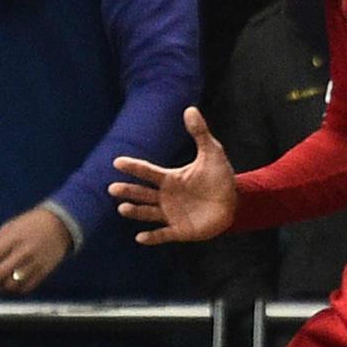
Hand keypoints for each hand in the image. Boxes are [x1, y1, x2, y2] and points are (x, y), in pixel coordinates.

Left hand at [0, 207, 71, 294]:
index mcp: (13, 239)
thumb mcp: (9, 227)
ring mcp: (35, 265)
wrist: (61, 225)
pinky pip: (25, 289)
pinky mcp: (44, 273)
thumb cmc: (30, 224)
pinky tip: (5, 288)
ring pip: (11, 286)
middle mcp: (23, 254)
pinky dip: (13, 292)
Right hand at [109, 106, 236, 244]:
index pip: (148, 171)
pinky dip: (152, 237)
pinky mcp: (180, 230)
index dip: (134, 167)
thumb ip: (200, 133)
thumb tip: (190, 108)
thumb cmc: (219, 177)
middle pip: (142, 193)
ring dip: (135, 211)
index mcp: (170, 179)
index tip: (117, 162)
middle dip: (128, 191)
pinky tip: (141, 237)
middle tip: (113, 188)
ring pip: (148, 213)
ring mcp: (171, 214)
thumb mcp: (212, 153)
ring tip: (123, 208)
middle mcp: (166, 196)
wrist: (233, 202)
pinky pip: (163, 234)